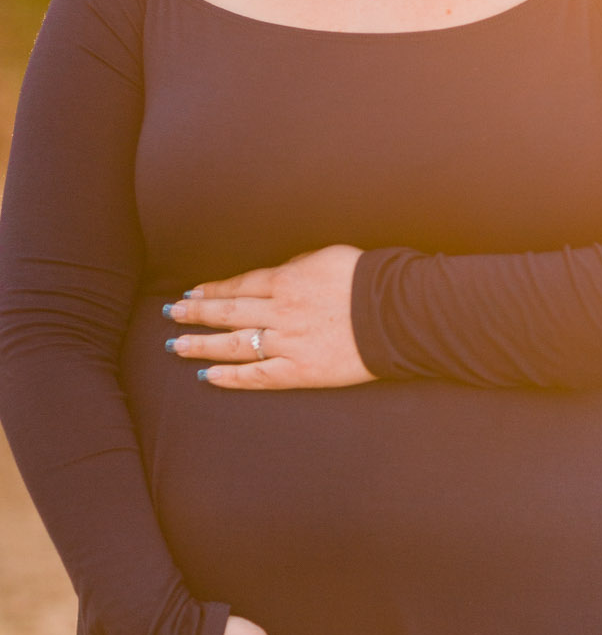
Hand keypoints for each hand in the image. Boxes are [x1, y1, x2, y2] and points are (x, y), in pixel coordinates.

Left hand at [164, 244, 373, 389]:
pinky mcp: (300, 371)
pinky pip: (258, 376)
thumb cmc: (366, 279)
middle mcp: (279, 311)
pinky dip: (231, 378)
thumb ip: (298, 264)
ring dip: (202, 345)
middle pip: (228, 313)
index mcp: (287, 281)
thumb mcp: (328, 256)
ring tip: (176, 346)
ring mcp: (287, 343)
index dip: (213, 290)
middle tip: (171, 314)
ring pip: (234, 345)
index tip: (193, 292)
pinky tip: (209, 377)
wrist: (397, 313)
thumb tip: (278, 272)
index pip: (239, 285)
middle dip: (196, 313)